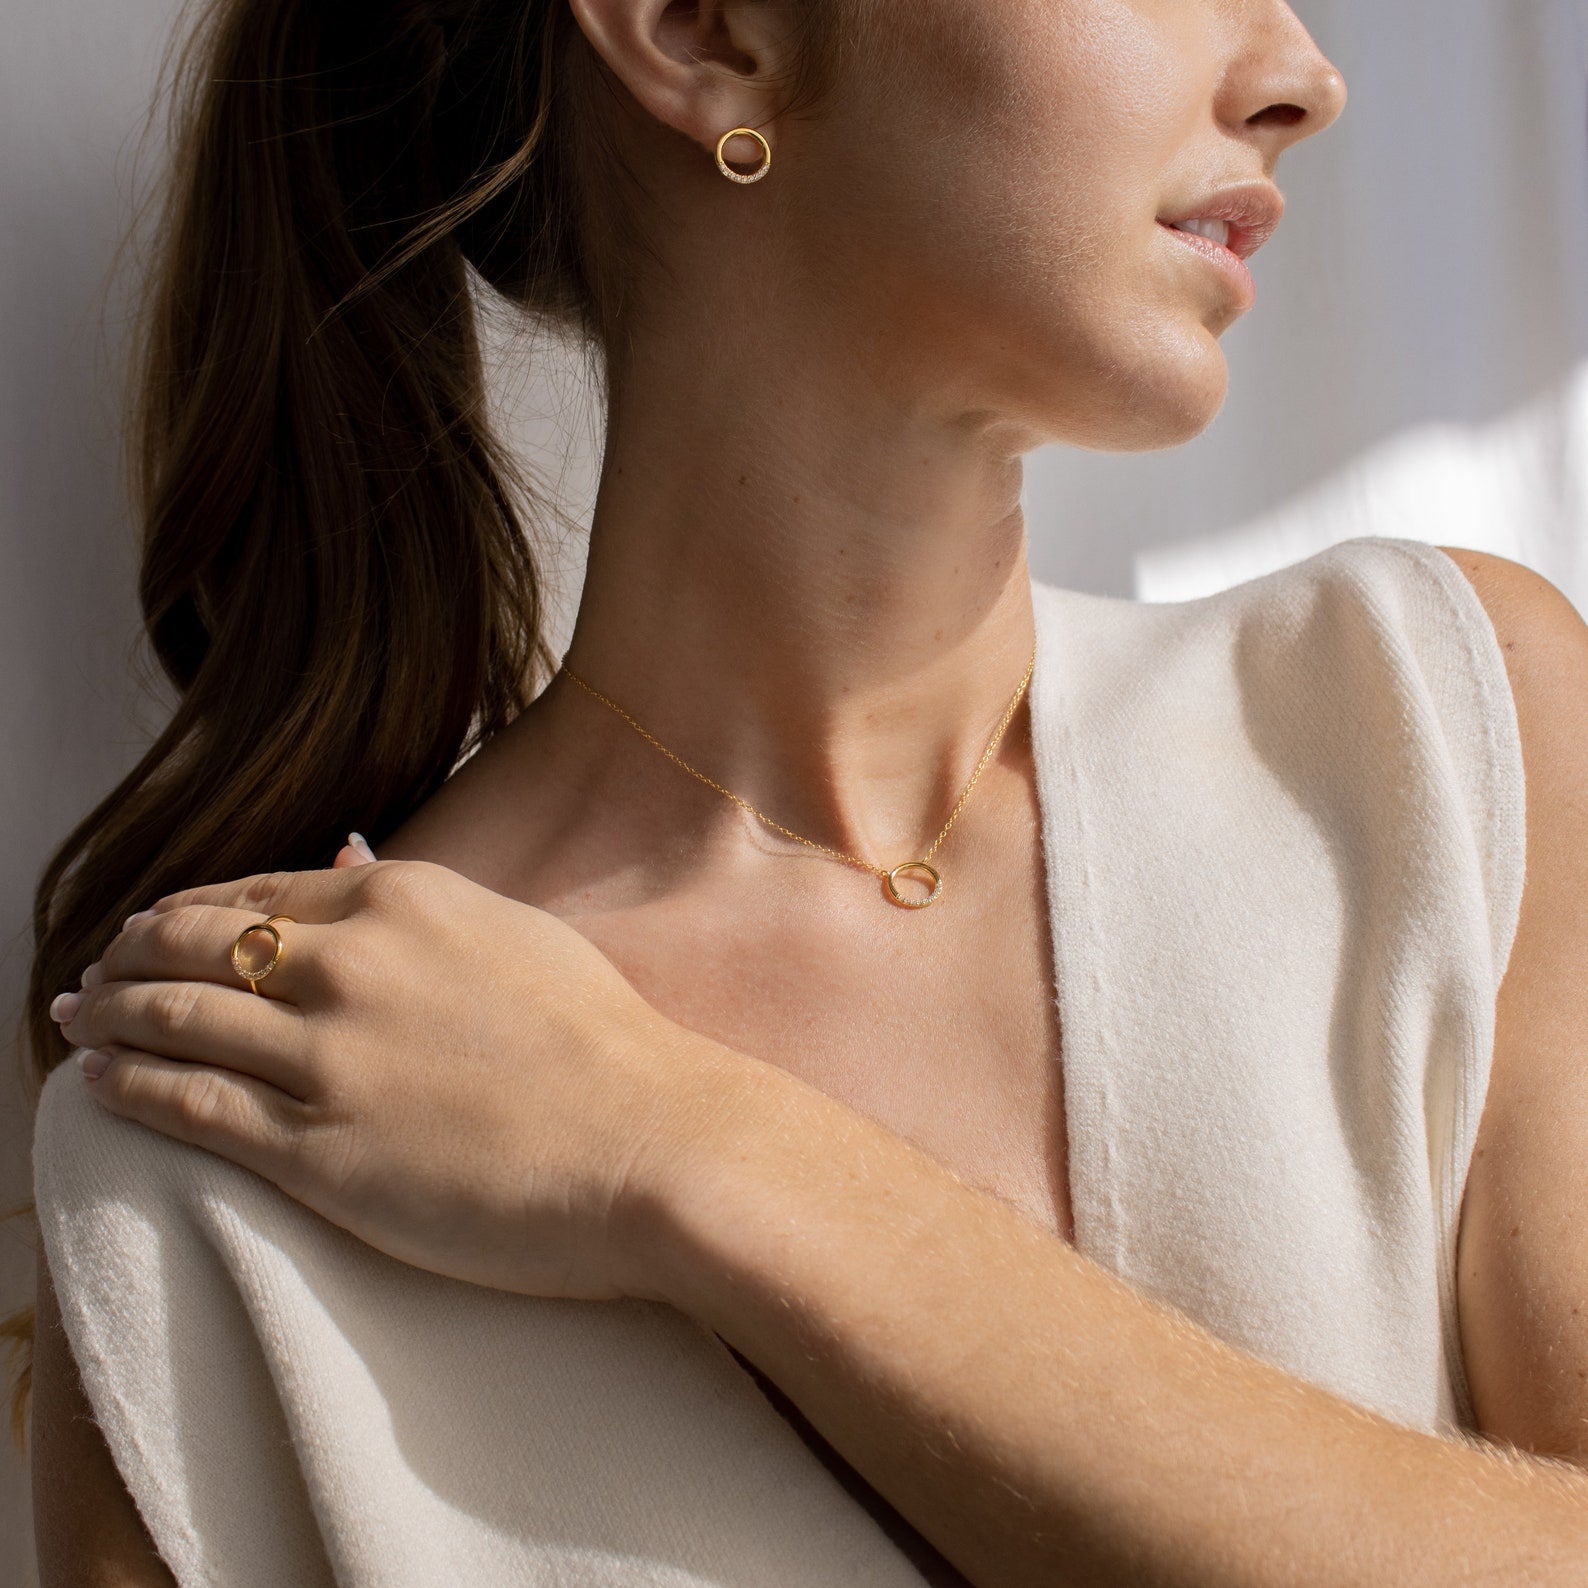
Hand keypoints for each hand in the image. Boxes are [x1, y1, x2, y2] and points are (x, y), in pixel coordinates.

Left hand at [48, 844, 743, 1302]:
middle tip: (97, 975)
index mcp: (402, 899)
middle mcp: (350, 963)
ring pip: (175, 1019)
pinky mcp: (319, 1149)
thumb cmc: (608, 1045)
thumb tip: (351, 850)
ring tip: (79, 1024)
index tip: (158, 930)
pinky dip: (128, 1088)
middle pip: (194, 942)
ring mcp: (328, 1055)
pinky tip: (100, 1086)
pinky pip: (189, 1106)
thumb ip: (423, 898)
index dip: (189, 910)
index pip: (257, 890)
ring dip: (109, 1017)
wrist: (653, 1142)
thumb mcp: (517, 933)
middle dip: (129, 955)